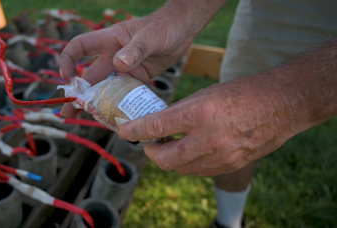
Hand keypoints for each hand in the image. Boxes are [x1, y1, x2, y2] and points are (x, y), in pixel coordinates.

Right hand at [59, 15, 193, 117]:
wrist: (182, 30)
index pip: (81, 46)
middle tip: (67, 112)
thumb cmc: (164, 26)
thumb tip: (119, 64)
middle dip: (78, 94)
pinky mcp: (137, 78)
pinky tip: (116, 118)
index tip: (66, 76)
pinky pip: (125, 94)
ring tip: (88, 120)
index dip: (69, 58)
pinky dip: (120, 105)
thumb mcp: (150, 37)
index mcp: (110, 40)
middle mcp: (113, 55)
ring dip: (97, 104)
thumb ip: (136, 50)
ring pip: (106, 88)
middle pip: (90, 76)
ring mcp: (124, 68)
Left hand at [117, 75, 299, 175]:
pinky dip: (188, 163)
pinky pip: (199, 171)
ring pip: (181, 169)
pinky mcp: (230, 165)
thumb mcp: (207, 94)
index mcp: (201, 113)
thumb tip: (162, 123)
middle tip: (148, 143)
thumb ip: (182, 111)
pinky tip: (189, 151)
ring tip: (169, 145)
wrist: (280, 106)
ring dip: (169, 159)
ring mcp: (221, 156)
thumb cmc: (243, 93)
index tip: (124, 132)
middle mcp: (209, 138)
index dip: (135, 131)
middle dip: (151, 153)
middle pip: (165, 159)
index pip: (157, 126)